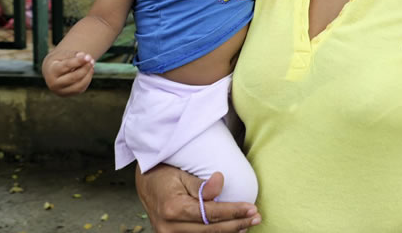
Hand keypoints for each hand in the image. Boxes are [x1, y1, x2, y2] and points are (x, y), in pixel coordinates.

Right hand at [42, 50, 94, 95]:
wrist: (52, 71)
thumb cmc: (59, 60)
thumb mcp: (63, 54)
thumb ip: (73, 55)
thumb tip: (86, 58)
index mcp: (51, 71)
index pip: (65, 67)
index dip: (78, 61)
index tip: (87, 57)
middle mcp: (54, 84)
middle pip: (73, 78)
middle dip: (84, 69)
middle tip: (91, 60)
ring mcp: (61, 91)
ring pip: (78, 86)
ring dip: (88, 75)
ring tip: (92, 64)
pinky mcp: (68, 94)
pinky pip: (81, 89)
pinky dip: (87, 79)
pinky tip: (89, 70)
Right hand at [135, 164, 260, 231]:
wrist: (145, 183)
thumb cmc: (164, 173)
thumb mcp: (182, 174)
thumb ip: (201, 184)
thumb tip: (221, 182)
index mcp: (173, 209)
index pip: (210, 214)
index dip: (233, 212)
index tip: (252, 208)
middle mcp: (169, 227)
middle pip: (211, 230)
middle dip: (237, 224)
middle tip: (256, 217)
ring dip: (229, 232)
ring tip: (248, 224)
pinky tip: (231, 230)